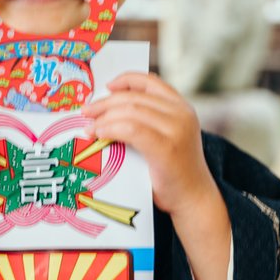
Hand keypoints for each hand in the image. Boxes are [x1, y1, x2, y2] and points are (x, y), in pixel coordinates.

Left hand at [80, 71, 216, 219]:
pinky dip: (111, 129)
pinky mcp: (166, 148)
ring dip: (104, 118)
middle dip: (105, 103)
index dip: (125, 80)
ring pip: (131, 112)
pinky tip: (100, 135)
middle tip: (86, 112)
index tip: (107, 87)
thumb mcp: (165, 137)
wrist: (193, 198)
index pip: (150, 82)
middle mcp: (181, 114)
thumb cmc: (172, 171)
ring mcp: (176, 129)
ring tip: (90, 128)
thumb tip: (109, 109)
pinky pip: (131, 130)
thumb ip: (147, 120)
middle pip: (134, 98)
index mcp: (182, 107)